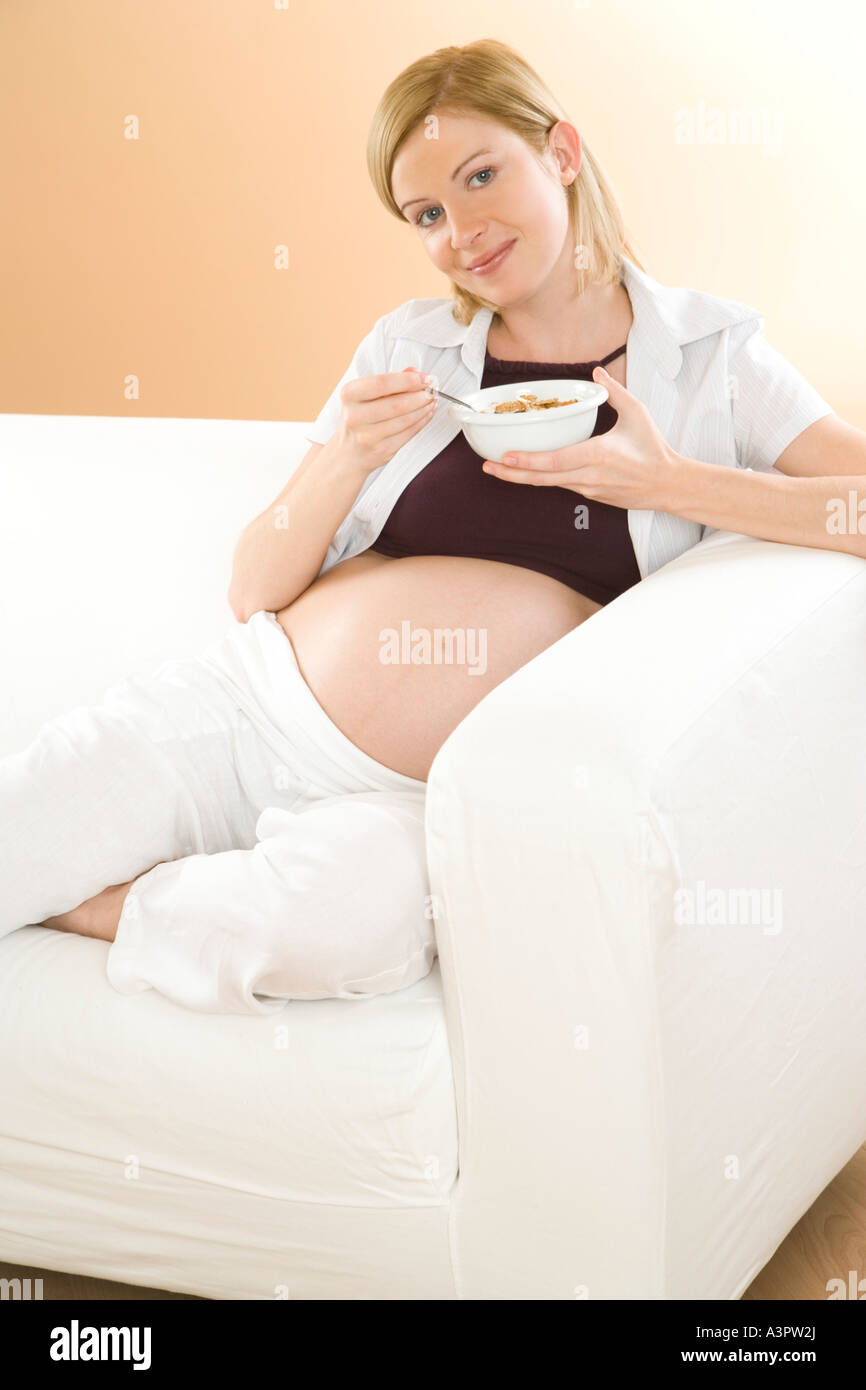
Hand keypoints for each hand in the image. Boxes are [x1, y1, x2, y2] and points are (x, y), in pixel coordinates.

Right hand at [335, 367, 436, 475]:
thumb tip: (417, 373)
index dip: (407, 380)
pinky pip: (409, 433)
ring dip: (424, 408)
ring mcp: (368, 436)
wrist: (349, 453)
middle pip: (396, 404)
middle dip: (420, 396)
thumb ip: (392, 381)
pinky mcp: (382, 450)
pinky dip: (422, 421)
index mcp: (349, 395)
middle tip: (433, 390)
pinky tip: (427, 413)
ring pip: (405, 420)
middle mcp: (355, 416)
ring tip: (432, 400)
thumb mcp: (368, 395)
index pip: (381, 384)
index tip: (424, 378)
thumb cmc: (361, 417)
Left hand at [481, 366, 679, 510]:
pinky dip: (541, 479)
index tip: (506, 457)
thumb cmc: (653, 449)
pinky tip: (526, 472)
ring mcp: (588, 489)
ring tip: (497, 469)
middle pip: (543, 479)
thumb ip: (615, 392)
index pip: (556, 461)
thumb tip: (596, 372)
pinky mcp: (590, 496)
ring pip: (549, 484)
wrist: (667, 485)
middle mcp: (588, 477)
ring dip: (522, 478)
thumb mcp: (637, 413)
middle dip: (512, 474)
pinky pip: (561, 486)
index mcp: (597, 455)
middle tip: (487, 467)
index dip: (528, 461)